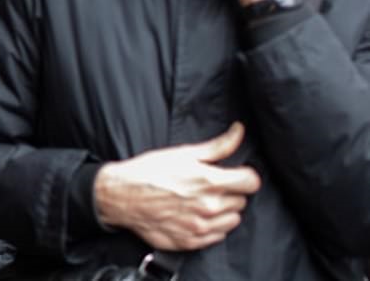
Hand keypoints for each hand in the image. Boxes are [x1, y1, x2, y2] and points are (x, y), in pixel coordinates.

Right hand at [94, 122, 260, 250]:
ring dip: (223, 211)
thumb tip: (239, 131)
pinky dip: (212, 226)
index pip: (251, 182)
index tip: (235, 175)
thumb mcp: (183, 153)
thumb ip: (217, 146)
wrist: (121, 196)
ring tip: (201, 201)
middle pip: (241, 201)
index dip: (245, 176)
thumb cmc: (149, 171)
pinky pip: (218, 236)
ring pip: (232, 220)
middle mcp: (208, 206)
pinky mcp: (192, 241)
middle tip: (208, 186)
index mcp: (209, 181)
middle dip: (229, 192)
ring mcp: (201, 227)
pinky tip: (195, 215)